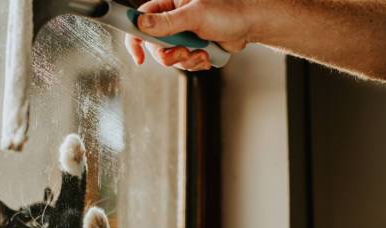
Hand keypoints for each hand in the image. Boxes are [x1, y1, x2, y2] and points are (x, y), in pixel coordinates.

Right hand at [125, 0, 254, 70]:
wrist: (249, 25)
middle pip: (155, 46)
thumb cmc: (228, 11)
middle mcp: (172, 19)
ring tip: (201, 52)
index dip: (135, 39)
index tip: (139, 56)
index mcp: (169, 4)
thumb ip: (167, 22)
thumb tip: (142, 24)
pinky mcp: (191, 47)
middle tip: (184, 51)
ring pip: (170, 58)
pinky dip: (195, 63)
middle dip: (170, 55)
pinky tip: (206, 54)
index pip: (141, 20)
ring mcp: (181, 34)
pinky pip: (183, 63)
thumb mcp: (195, 15)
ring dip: (186, 60)